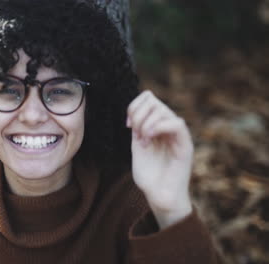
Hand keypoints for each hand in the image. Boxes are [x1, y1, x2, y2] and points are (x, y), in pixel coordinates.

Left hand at [127, 90, 192, 228]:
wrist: (160, 196)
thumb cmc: (149, 176)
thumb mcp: (138, 147)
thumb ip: (138, 129)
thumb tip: (135, 113)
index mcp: (157, 126)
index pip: (148, 98)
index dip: (134, 107)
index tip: (128, 125)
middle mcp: (169, 127)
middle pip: (153, 100)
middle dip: (138, 115)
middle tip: (136, 135)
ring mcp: (177, 134)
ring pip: (162, 109)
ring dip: (146, 124)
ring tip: (144, 141)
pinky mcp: (185, 144)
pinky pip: (176, 123)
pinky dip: (157, 128)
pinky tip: (149, 140)